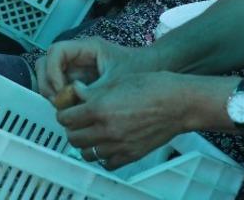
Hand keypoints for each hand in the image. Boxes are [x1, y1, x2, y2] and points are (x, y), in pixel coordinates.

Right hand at [35, 35, 150, 99]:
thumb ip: (94, 92)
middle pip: (46, 64)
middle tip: (59, 102)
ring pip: (50, 77)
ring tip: (65, 108)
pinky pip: (60, 88)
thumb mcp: (116, 81)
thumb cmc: (140, 68)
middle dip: (48, 83)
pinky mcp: (79, 81)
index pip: (56, 51)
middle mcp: (78, 56)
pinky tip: (72, 110)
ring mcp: (77, 68)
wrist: (155, 69)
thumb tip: (72, 107)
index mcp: (87, 48)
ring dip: (52, 93)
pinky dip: (60, 99)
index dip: (52, 71)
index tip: (60, 90)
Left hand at [57, 72, 191, 169]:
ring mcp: (118, 145)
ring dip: (85, 143)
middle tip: (78, 121)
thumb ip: (94, 90)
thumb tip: (77, 93)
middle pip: (73, 137)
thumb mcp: (118, 80)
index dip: (64, 112)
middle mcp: (106, 130)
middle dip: (72, 128)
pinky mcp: (130, 155)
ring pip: (86, 153)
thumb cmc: (153, 86)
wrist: (179, 103)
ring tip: (92, 132)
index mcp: (100, 108)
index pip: (66, 118)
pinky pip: (106, 163)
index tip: (68, 109)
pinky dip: (103, 155)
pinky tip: (108, 143)